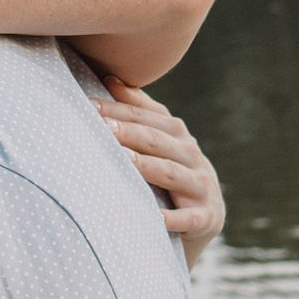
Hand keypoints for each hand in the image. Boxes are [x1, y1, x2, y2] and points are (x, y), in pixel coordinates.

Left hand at [96, 80, 226, 267]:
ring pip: (171, 173)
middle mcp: (191, 154)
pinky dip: (173, 218)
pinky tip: (155, 218)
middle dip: (130, 133)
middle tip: (103, 128)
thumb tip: (111, 79)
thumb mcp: (163, 139)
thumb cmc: (174, 170)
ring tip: (124, 161)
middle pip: (157, 141)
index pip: (146, 118)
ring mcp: (200, 185)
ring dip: (147, 167)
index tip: (89, 107)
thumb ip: (140, 110)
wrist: (208, 213)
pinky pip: (188, 217)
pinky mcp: (205, 216)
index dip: (119, 111)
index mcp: (178, 133)